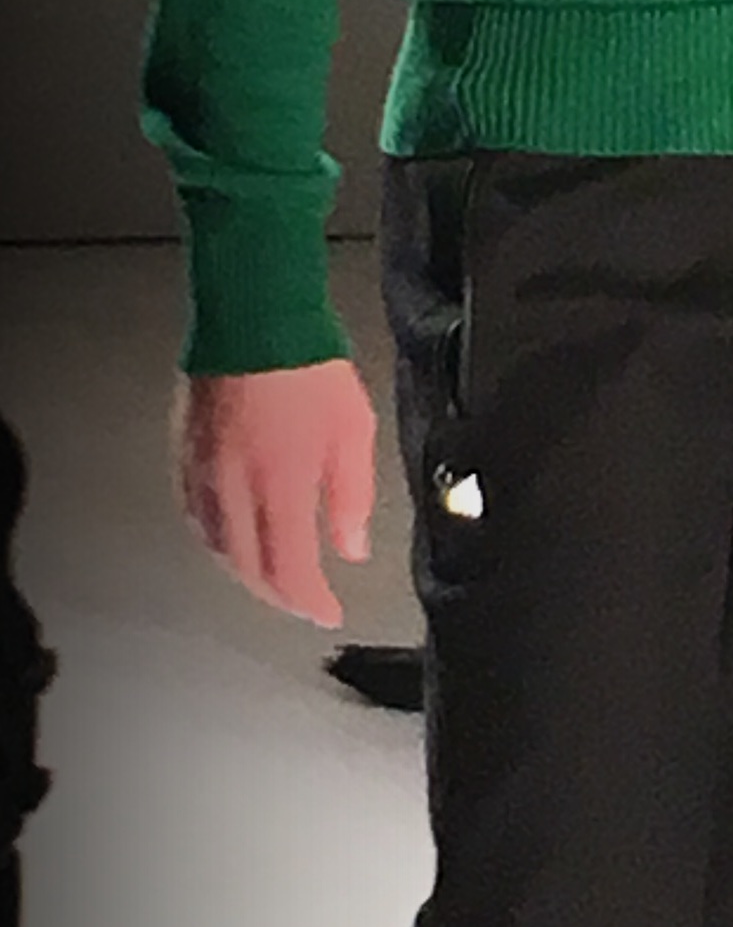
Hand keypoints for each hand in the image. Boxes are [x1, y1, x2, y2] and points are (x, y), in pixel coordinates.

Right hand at [173, 360, 376, 628]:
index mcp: (278, 488)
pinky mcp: (185, 453)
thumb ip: (351, 498)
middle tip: (303, 601)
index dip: (309, 603)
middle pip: (248, 570)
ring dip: (246, 571)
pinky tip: (232, 536)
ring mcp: (202, 473)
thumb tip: (351, 547)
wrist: (254, 314)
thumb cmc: (306, 364)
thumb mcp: (353, 432)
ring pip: (216, 547)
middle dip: (279, 595)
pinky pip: (195, 516)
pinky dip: (217, 539)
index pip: (289, 572)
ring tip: (274, 575)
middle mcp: (233, 490)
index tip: (328, 612)